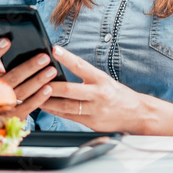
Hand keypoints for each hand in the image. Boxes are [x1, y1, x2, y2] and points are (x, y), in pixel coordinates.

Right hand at [0, 38, 56, 118]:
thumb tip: (27, 44)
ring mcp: (6, 103)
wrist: (5, 112)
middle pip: (13, 76)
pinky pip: (28, 106)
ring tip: (52, 70)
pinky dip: (39, 98)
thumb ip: (11, 59)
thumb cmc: (12, 82)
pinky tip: (49, 88)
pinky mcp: (16, 114)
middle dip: (30, 66)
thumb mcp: (6, 71)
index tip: (7, 40)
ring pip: (22, 91)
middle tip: (45, 57)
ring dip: (38, 80)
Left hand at [40, 46, 172, 134]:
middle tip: (37, 80)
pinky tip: (46, 106)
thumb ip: (86, 77)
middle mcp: (99, 94)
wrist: (137, 114)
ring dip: (49, 101)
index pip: (82, 66)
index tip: (54, 49)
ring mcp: (95, 110)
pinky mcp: (92, 123)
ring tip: (35, 95)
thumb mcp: (105, 80)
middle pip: (71, 90)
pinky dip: (56, 112)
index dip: (67, 57)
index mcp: (102, 80)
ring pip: (66, 107)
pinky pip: (69, 117)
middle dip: (52, 86)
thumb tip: (63, 68)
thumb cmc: (118, 94)